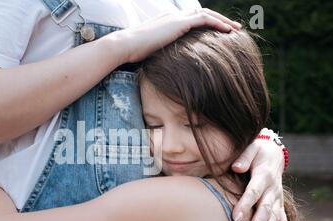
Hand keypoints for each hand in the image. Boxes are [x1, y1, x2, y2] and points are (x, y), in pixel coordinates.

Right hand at [109, 8, 241, 63]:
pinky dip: (217, 23)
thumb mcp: (149, 52)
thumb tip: (163, 66)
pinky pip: (204, 19)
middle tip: (232, 29)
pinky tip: (228, 31)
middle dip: (218, 20)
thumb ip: (160, 52)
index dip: (205, 24)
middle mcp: (173, 16)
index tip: (215, 33)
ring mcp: (176, 17)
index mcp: (166, 21)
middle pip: (201, 13)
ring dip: (222, 21)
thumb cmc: (133, 53)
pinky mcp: (179, 23)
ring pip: (206, 14)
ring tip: (235, 30)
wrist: (125, 46)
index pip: (190, 18)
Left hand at [232, 138, 287, 220]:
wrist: (274, 153)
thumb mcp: (251, 148)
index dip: (245, 205)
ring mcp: (278, 197)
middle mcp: (273, 189)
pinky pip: (283, 220)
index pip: (253, 192)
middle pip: (265, 208)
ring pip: (274, 217)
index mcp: (263, 176)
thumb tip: (235, 167)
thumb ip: (244, 157)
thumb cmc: (257, 151)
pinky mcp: (279, 203)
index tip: (235, 217)